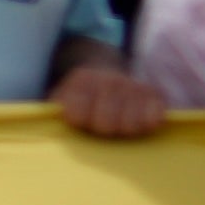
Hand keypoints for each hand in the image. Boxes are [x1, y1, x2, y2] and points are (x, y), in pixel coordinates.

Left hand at [54, 59, 170, 140]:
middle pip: (107, 123)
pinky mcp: (155, 94)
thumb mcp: (58, 100)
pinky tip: (138, 124)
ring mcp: (133, 85)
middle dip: (102, 130)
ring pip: (131, 124)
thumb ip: (51, 112)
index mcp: (81, 80)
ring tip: (118, 126)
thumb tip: (49, 125)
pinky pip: (155, 118)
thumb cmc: (78, 98)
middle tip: (101, 127)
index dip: (79, 123)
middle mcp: (109, 79)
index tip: (79, 122)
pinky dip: (147, 125)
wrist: (103, 73)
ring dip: (124, 131)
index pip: (77, 113)